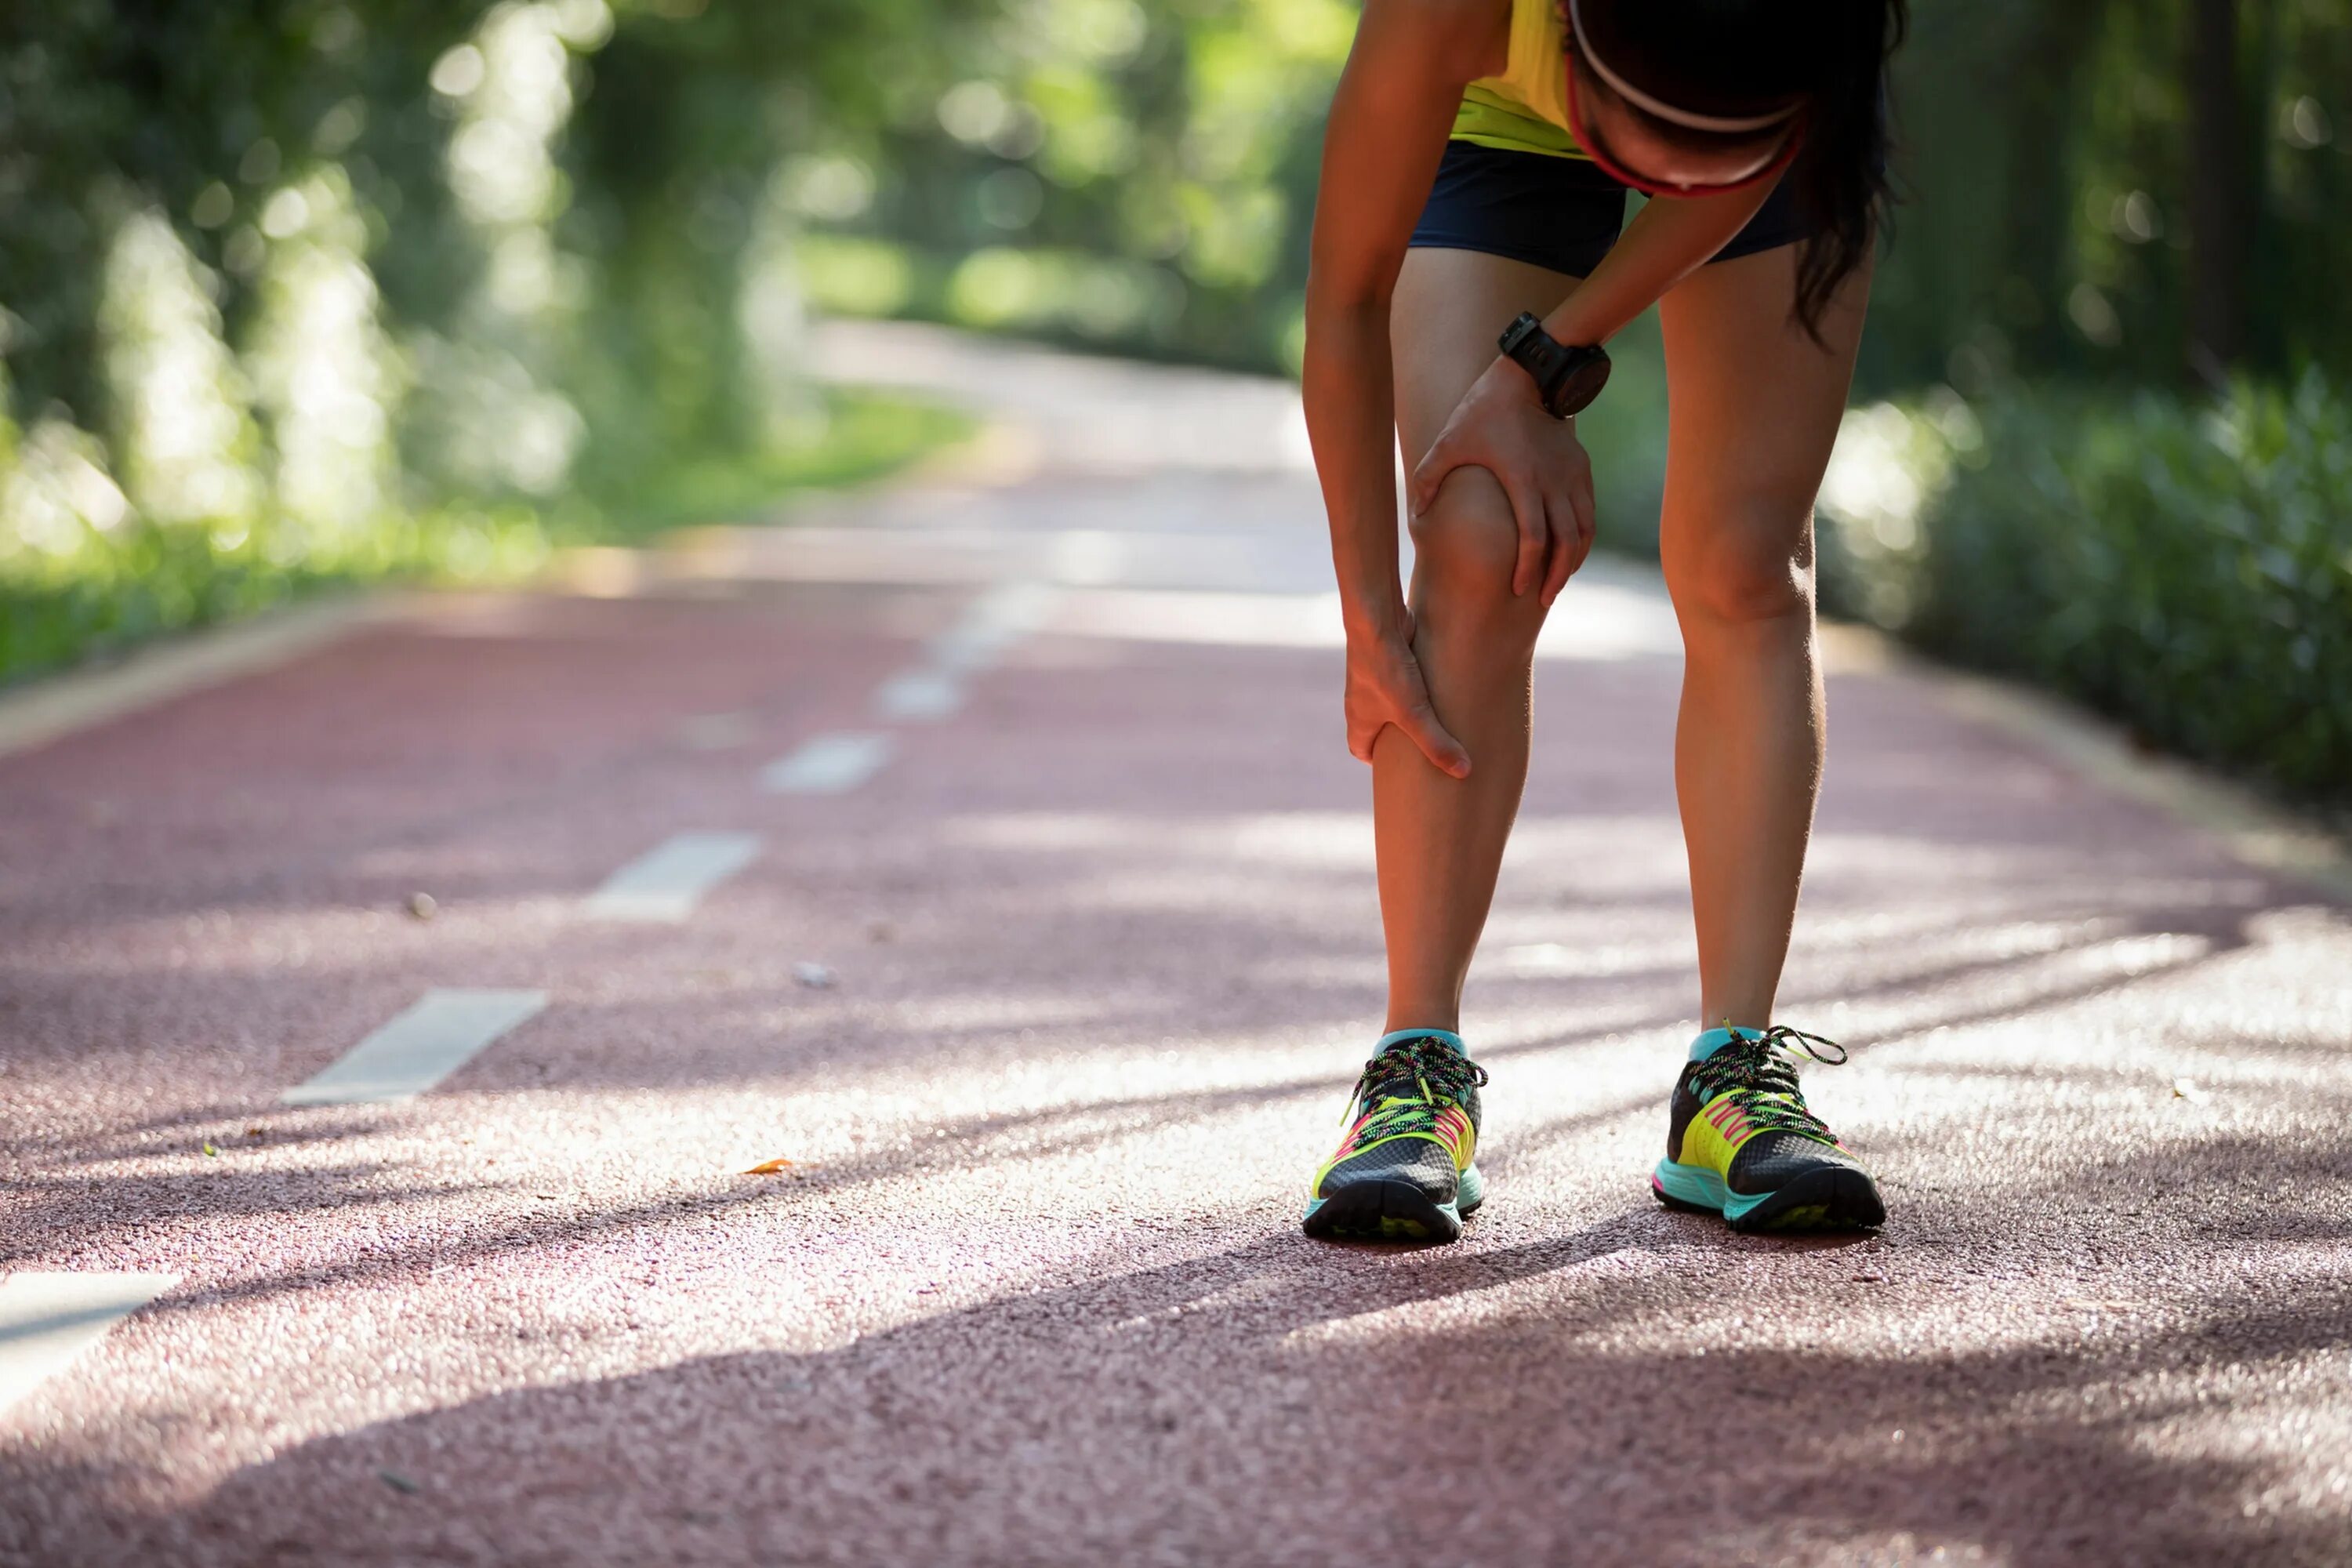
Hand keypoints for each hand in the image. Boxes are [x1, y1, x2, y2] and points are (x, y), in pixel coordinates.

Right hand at [1344, 611, 1469, 777]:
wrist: (1376, 619)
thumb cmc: (1386, 671)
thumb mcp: (1415, 715)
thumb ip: (1438, 744)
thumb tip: (1464, 772)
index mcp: (1359, 719)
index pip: (1360, 749)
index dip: (1378, 761)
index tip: (1398, 770)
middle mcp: (1361, 699)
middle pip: (1376, 726)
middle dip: (1397, 738)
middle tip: (1422, 748)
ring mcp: (1374, 676)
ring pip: (1390, 701)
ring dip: (1409, 709)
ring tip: (1436, 717)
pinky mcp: (1390, 656)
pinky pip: (1402, 677)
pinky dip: (1417, 684)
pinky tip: (1441, 685)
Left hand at [1407, 357, 1596, 607]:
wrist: (1529, 376)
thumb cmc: (1484, 410)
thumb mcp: (1449, 441)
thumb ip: (1427, 478)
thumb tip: (1415, 515)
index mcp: (1523, 480)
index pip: (1533, 537)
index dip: (1528, 568)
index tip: (1517, 588)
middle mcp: (1554, 482)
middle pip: (1565, 542)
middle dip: (1556, 576)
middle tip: (1543, 599)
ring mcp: (1572, 476)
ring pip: (1584, 530)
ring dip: (1573, 560)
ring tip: (1559, 581)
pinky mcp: (1581, 468)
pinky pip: (1588, 512)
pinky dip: (1583, 537)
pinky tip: (1570, 551)